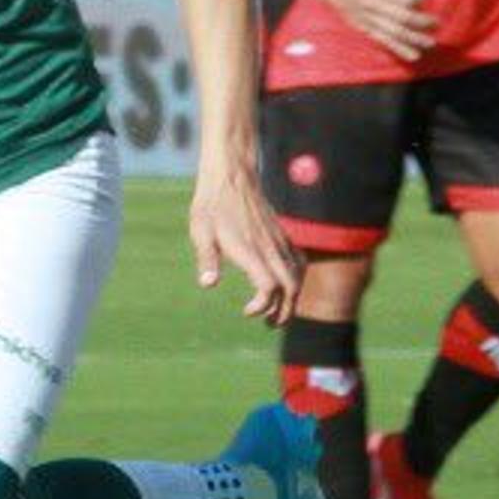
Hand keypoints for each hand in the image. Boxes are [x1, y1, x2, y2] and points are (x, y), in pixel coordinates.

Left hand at [188, 158, 300, 324]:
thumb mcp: (201, 231)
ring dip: (293, 297)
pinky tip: (286, 284)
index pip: (269, 286)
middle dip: (285, 311)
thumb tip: (208, 283)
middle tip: (270, 324)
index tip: (247, 311)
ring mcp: (278, 240)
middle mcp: (269, 247)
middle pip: (290, 287)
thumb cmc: (212, 204)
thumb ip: (207, 258)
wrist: (231, 175)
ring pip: (297, 275)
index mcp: (249, 250)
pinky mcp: (281, 234)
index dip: (263, 305)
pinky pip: (298, 260)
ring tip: (278, 311)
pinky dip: (296, 278)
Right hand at [326, 0, 438, 64]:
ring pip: (394, 32)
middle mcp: (371, 6)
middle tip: (436, 23)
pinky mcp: (366, 31)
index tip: (424, 0)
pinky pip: (385, 42)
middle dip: (421, 21)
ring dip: (414, 39)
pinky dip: (400, 49)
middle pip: (400, 16)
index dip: (416, 0)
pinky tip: (414, 55)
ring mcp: (368, 20)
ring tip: (430, 43)